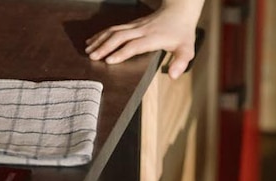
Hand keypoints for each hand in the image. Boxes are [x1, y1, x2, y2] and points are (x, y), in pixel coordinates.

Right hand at [85, 2, 201, 79]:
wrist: (179, 11)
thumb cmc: (182, 33)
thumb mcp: (187, 49)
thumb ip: (181, 62)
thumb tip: (173, 76)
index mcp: (153, 38)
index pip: (135, 45)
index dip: (121, 53)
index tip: (109, 60)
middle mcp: (142, 30)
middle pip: (120, 37)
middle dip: (105, 46)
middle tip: (92, 57)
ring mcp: (135, 25)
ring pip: (114, 31)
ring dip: (100, 40)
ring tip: (88, 50)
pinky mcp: (132, 24)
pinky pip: (114, 28)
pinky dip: (102, 34)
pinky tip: (93, 40)